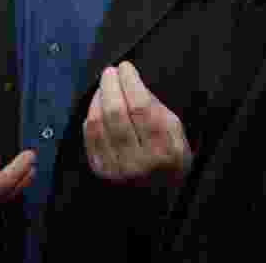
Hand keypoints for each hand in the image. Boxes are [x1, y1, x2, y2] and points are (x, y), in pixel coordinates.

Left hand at [83, 61, 192, 187]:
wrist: (159, 199)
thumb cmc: (171, 159)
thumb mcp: (177, 134)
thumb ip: (157, 109)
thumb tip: (131, 82)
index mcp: (165, 150)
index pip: (141, 108)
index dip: (130, 82)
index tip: (126, 67)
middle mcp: (139, 163)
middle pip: (116, 113)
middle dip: (111, 85)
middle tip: (110, 71)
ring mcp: (117, 170)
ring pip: (98, 123)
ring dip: (98, 97)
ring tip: (104, 85)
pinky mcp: (101, 172)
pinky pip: (89, 136)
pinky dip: (90, 115)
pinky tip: (96, 105)